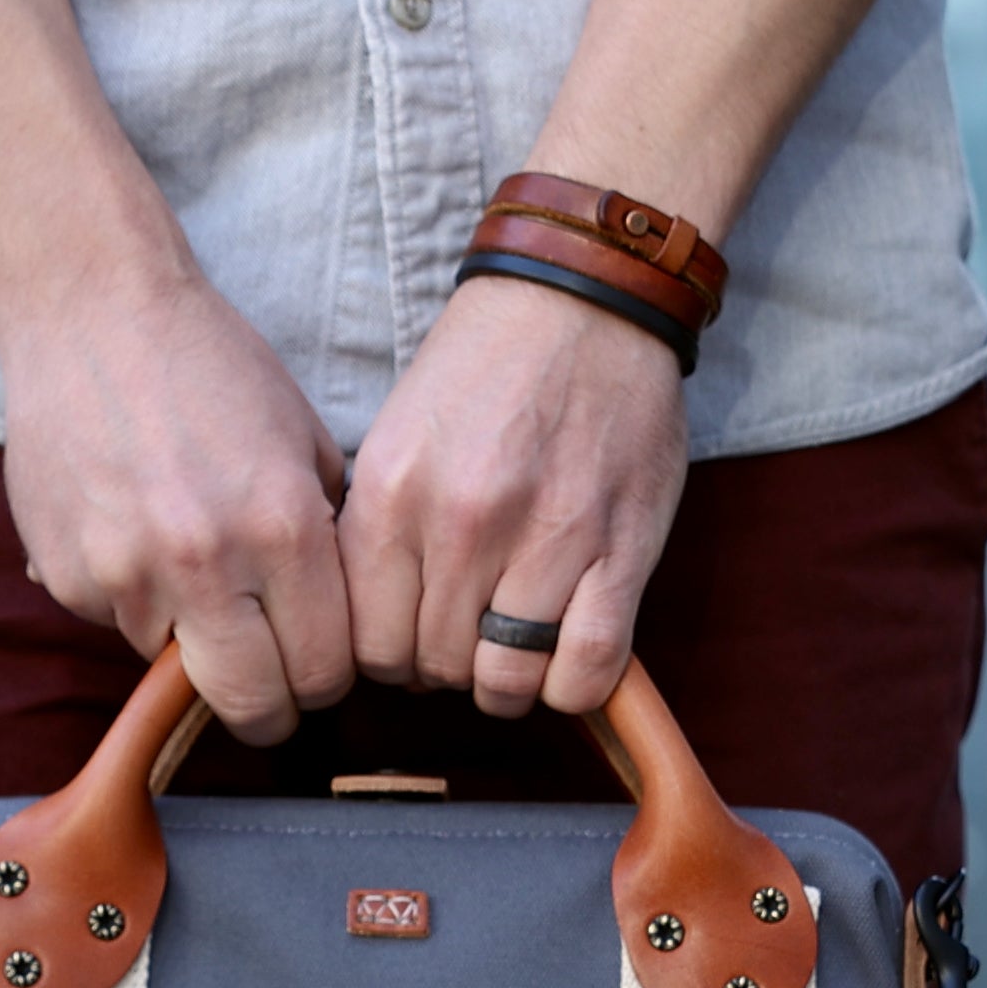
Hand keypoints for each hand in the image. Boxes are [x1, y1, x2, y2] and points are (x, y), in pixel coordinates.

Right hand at [0, 267, 355, 744]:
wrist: (91, 310)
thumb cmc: (209, 366)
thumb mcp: (302, 441)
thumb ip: (324, 538)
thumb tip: (341, 625)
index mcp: (282, 528)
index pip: (324, 670)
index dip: (324, 679)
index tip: (313, 667)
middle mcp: (206, 562)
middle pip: (253, 705)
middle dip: (267, 706)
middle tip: (267, 682)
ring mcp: (127, 576)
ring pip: (175, 667)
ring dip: (188, 637)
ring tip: (184, 558)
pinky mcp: (69, 578)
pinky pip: (115, 623)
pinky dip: (130, 598)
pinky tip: (131, 528)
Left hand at [338, 278, 689, 719]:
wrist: (584, 300)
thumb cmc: (487, 369)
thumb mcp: (397, 437)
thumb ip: (378, 534)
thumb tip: (373, 637)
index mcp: (392, 493)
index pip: (366, 644)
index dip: (388, 659)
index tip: (411, 639)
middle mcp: (462, 521)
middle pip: (432, 669)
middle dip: (446, 668)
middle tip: (468, 634)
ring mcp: (545, 537)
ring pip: (504, 680)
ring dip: (507, 681)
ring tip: (515, 647)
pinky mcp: (620, 549)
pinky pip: (584, 670)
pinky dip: (571, 686)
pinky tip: (563, 657)